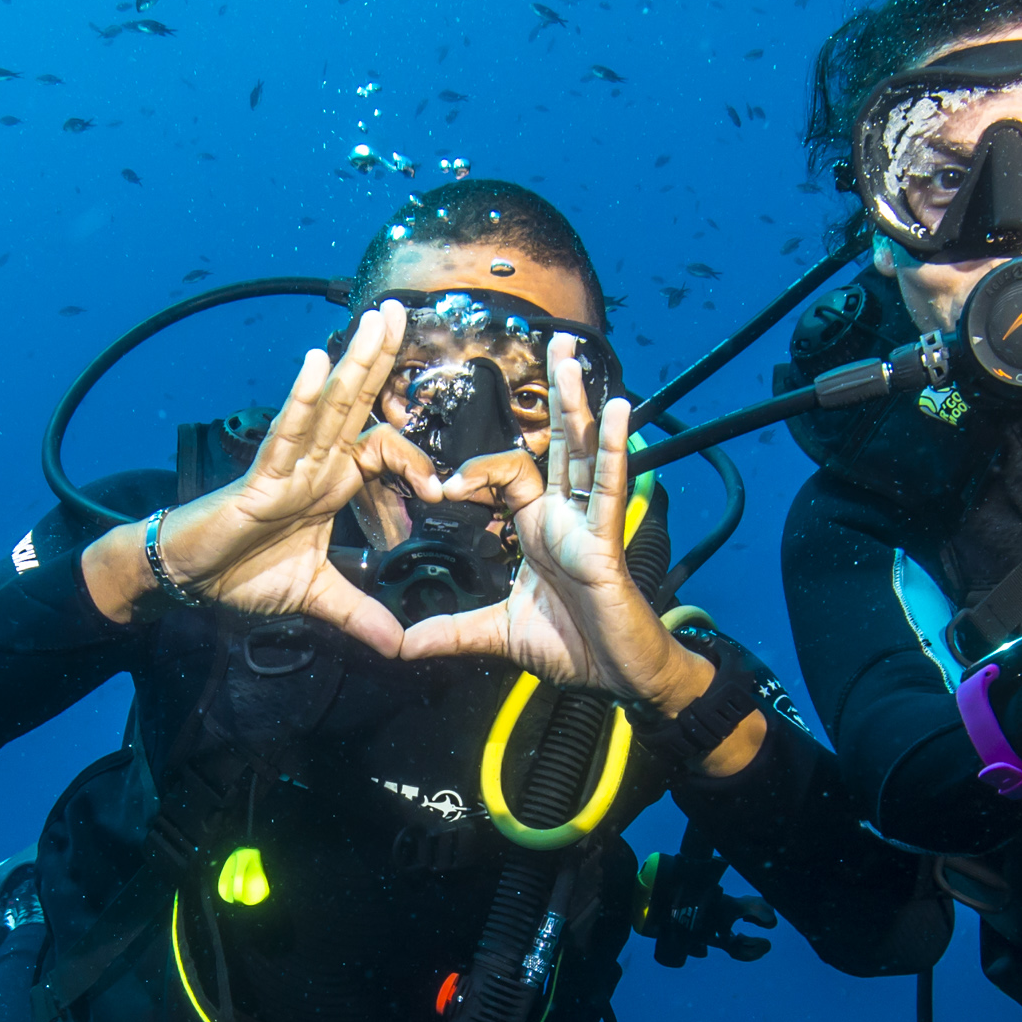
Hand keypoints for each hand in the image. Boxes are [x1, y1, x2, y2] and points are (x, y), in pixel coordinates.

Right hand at [85, 299, 428, 646]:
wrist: (188, 579)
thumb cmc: (241, 574)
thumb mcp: (315, 596)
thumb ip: (357, 614)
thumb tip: (397, 646)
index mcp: (330, 484)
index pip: (381, 450)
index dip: (415, 460)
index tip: (442, 490)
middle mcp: (314, 465)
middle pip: (356, 403)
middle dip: (380, 358)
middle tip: (401, 310)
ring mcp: (289, 466)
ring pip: (329, 407)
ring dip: (354, 363)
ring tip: (376, 320)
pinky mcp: (260, 478)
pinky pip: (287, 434)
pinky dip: (301, 399)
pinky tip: (316, 363)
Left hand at [397, 338, 760, 764]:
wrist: (617, 680)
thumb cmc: (574, 649)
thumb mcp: (499, 634)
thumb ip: (452, 631)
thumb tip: (403, 644)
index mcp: (539, 528)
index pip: (508, 475)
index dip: (476, 472)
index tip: (443, 488)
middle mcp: (565, 515)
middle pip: (559, 442)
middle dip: (556, 393)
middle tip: (553, 341)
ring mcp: (587, 523)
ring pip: (581, 450)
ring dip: (576, 401)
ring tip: (571, 353)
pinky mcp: (605, 541)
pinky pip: (606, 487)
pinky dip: (611, 448)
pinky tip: (618, 410)